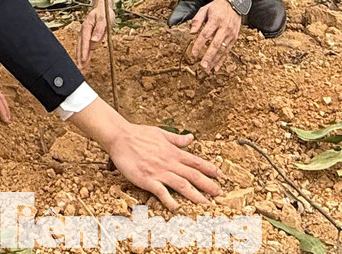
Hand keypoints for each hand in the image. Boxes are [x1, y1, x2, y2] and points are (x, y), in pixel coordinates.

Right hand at [79, 0, 114, 64]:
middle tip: (79, 70)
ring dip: (80, 59)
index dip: (84, 51)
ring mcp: (85, 35)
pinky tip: (83, 62)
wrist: (102, 7)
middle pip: (80, 47)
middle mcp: (84, 31)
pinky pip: (84, 47)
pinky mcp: (87, 37)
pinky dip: (83, 55)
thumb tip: (94, 41)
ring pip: (81, 48)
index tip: (83, 60)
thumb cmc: (104, 12)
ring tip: (80, 69)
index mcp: (87, 26)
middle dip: (79, 58)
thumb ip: (99, 30)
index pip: (85, 41)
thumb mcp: (104, 19)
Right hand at [102, 123, 221, 209]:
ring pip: (182, 185)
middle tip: (220, 195)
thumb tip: (191, 137)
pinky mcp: (147, 179)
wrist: (120, 137)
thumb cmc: (139, 134)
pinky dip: (170, 200)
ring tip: (206, 205)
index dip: (210, 169)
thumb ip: (176, 138)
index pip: (196, 161)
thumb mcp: (160, 133)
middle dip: (208, 185)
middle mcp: (169, 162)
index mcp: (173, 151)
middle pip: (193, 175)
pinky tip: (177, 208)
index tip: (221, 176)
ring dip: (195, 195)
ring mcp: (159, 171)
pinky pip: (161, 192)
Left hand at [188, 0, 241, 72]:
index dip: (199, 45)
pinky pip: (228, 51)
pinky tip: (217, 67)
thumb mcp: (205, 8)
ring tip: (208, 69)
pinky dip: (222, 60)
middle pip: (215, 44)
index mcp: (216, 20)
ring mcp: (230, 34)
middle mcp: (224, 28)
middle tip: (203, 66)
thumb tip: (191, 32)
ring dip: (215, 61)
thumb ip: (197, 20)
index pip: (206, 34)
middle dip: (209, 56)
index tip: (193, 53)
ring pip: (223, 50)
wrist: (235, 3)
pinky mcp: (234, 38)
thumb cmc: (217, 7)